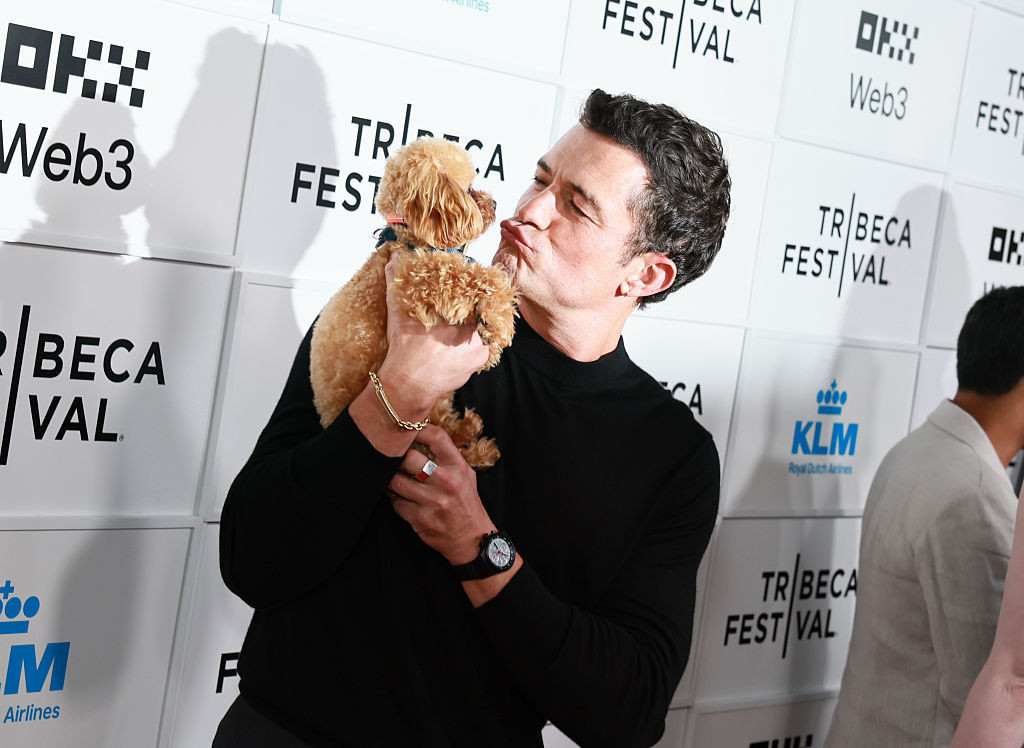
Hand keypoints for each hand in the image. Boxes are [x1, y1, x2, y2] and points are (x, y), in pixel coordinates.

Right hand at [377, 251, 489, 410]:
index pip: (485, 298)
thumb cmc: (405, 353)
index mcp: (468, 325)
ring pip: (483, 333)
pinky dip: (469, 342)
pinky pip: (479, 349)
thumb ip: (396, 281)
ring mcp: (478, 358)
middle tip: (462, 300)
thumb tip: (395, 256)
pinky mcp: (474, 369)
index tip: (471, 282)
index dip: (479, 288)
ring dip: (473, 325)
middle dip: (475, 307)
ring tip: (457, 318)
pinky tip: (454, 338)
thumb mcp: (399, 313)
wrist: (406, 389)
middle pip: (486, 315)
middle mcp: (478, 342)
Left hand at [388, 425, 493, 564]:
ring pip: (397, 482)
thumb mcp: (466, 474)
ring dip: (392, 479)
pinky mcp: (421, 519)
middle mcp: (447, 482)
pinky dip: (396, 500)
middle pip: (409, 459)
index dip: (418, 430)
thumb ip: (447, 456)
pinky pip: (397, 503)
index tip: (408, 430)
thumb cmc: (466, 501)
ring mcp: (433, 502)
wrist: (471, 537)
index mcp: (458, 467)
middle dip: (398, 458)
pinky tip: (402, 498)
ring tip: (394, 477)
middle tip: (394, 458)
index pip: (436, 437)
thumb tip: (420, 435)